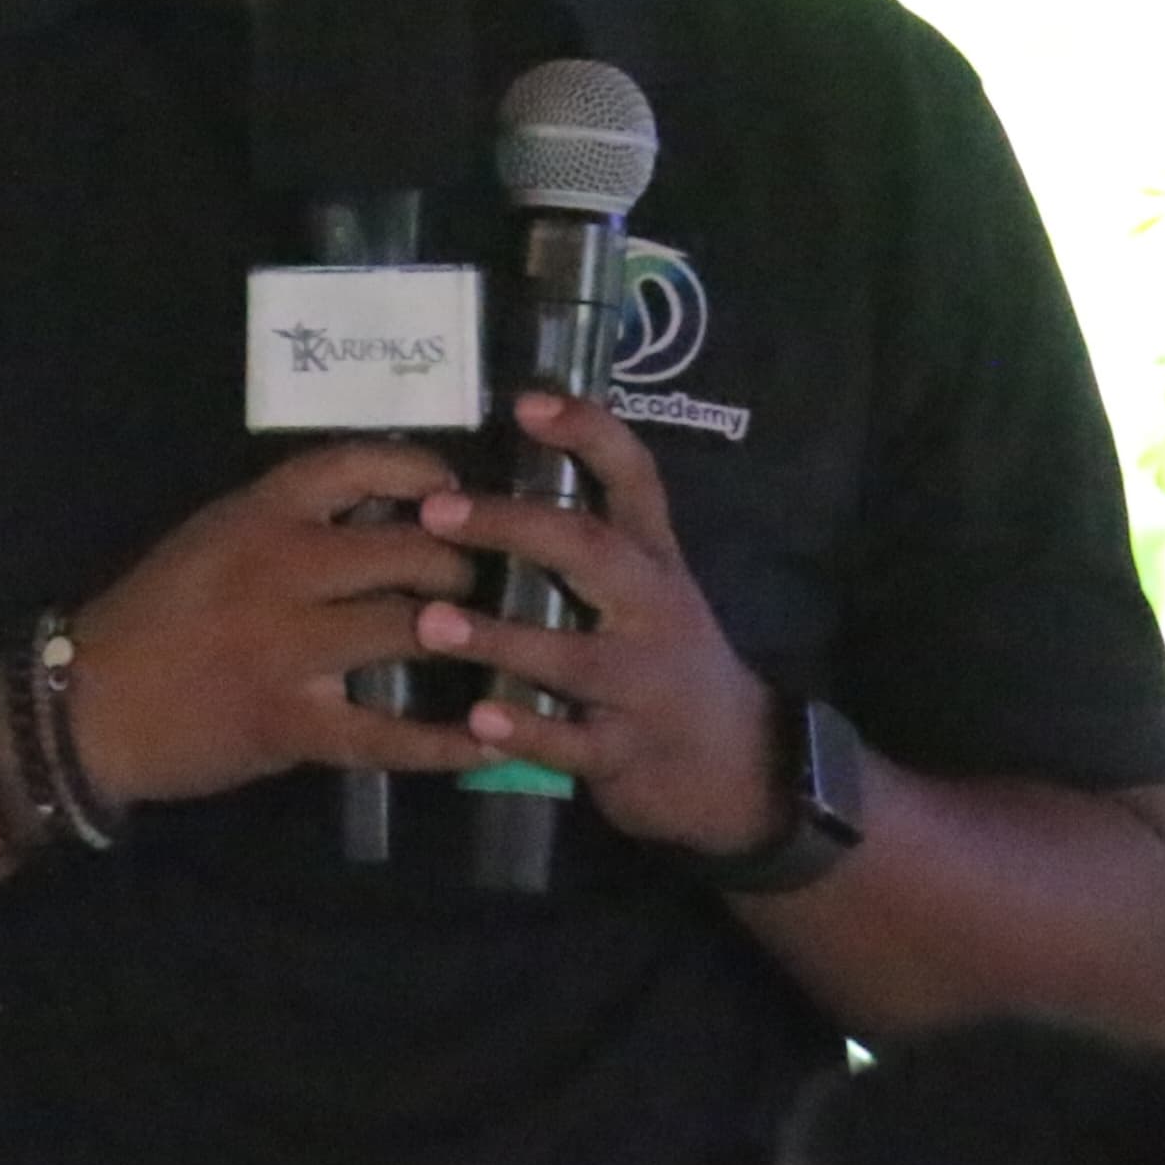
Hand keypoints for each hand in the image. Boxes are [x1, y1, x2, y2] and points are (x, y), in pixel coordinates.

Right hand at [66, 442, 498, 812]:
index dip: (424, 471)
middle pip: (409, 549)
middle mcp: (280, 568)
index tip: (456, 487)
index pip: (359, 464)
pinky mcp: (290, 722)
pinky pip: (385, 733)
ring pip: (408, 630)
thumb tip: (386, 513)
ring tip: (490, 645)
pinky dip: (441, 740)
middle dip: (460, 564)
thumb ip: (288, 523)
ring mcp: (288, 647)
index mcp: (258, 513)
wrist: (88, 705)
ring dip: (463, 638)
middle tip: (480, 580)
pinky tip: (482, 739)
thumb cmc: (154, 616)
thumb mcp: (213, 538)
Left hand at [410, 394, 780, 856]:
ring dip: (500, 638)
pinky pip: (570, 742)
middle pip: (592, 552)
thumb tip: (510, 459)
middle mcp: (651, 609)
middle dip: (515, 526)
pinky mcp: (625, 752)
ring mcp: (642, 683)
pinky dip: (526, 732)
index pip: (633, 477)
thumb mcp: (648, 587)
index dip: (587, 433)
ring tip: (430, 624)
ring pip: (573, 655)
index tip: (526, 401)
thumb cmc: (662, 657)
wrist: (734, 764)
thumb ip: (592, 536)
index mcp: (653, 559)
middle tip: (438, 511)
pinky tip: (477, 721)